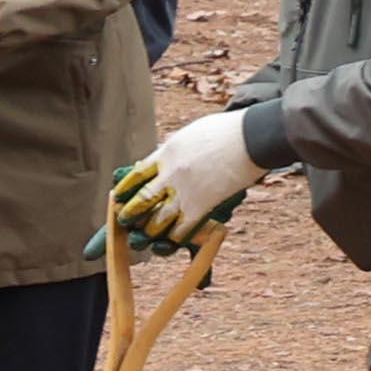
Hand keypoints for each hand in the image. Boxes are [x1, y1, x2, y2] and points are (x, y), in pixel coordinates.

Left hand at [121, 111, 258, 245]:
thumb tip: (164, 155)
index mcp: (165, 154)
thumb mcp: (190, 134)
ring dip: (149, 230)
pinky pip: (181, 229)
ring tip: (144, 234)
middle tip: (124, 220)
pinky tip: (171, 240)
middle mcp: (169, 175)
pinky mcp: (202, 206)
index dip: (124, 188)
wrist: (252, 136)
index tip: (118, 195)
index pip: (136, 175)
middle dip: (129, 213)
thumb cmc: (226, 131)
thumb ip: (174, 149)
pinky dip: (174, 237)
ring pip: (156, 219)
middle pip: (141, 200)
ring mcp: (184, 192)